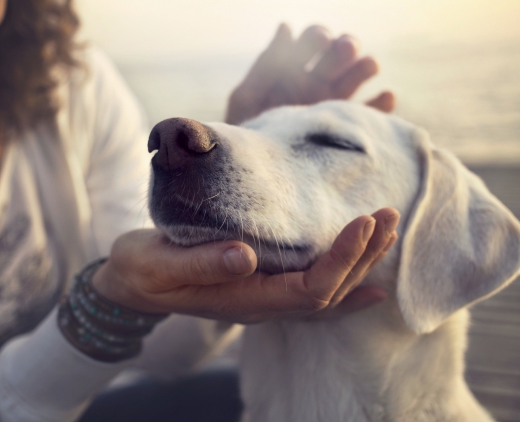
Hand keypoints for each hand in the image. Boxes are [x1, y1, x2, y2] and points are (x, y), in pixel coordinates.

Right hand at [91, 208, 398, 323]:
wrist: (131, 284)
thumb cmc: (142, 271)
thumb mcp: (160, 265)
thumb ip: (201, 263)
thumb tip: (245, 255)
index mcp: (244, 299)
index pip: (309, 289)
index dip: (341, 259)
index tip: (363, 222)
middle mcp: (263, 304)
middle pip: (329, 291)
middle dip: (363, 255)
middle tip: (388, 214)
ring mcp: (265, 297)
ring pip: (327, 291)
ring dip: (361, 262)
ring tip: (387, 230)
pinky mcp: (262, 284)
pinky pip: (313, 291)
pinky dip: (346, 284)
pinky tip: (371, 281)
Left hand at [226, 24, 394, 124]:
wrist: (257, 177)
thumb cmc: (246, 137)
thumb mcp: (247, 99)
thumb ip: (266, 65)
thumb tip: (286, 26)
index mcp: (292, 71)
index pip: (312, 42)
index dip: (318, 37)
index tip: (321, 40)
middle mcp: (316, 84)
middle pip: (339, 55)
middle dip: (345, 46)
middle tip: (345, 49)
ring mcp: (333, 106)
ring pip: (357, 77)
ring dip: (365, 66)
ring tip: (369, 65)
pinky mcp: (347, 130)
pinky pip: (371, 114)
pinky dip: (382, 104)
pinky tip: (386, 97)